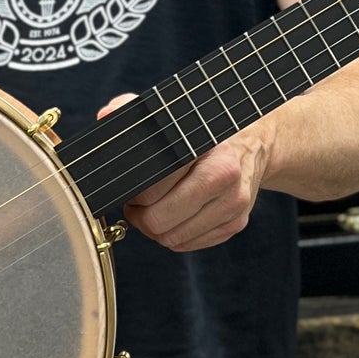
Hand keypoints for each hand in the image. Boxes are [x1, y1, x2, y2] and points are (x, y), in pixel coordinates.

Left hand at [96, 93, 270, 252]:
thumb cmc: (204, 132)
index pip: (153, 189)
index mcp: (208, 151)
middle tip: (136, 203)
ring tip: (153, 209)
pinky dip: (175, 235)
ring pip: (172, 239)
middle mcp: (227, 179)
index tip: (130, 186)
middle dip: (140, 216)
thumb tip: (106, 116)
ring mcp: (234, 206)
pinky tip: (174, 216)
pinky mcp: (235, 224)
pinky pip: (189, 245)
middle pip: (160, 221)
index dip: (133, 192)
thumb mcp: (172, 115)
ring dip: (155, 229)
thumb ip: (136, 113)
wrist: (252, 144)